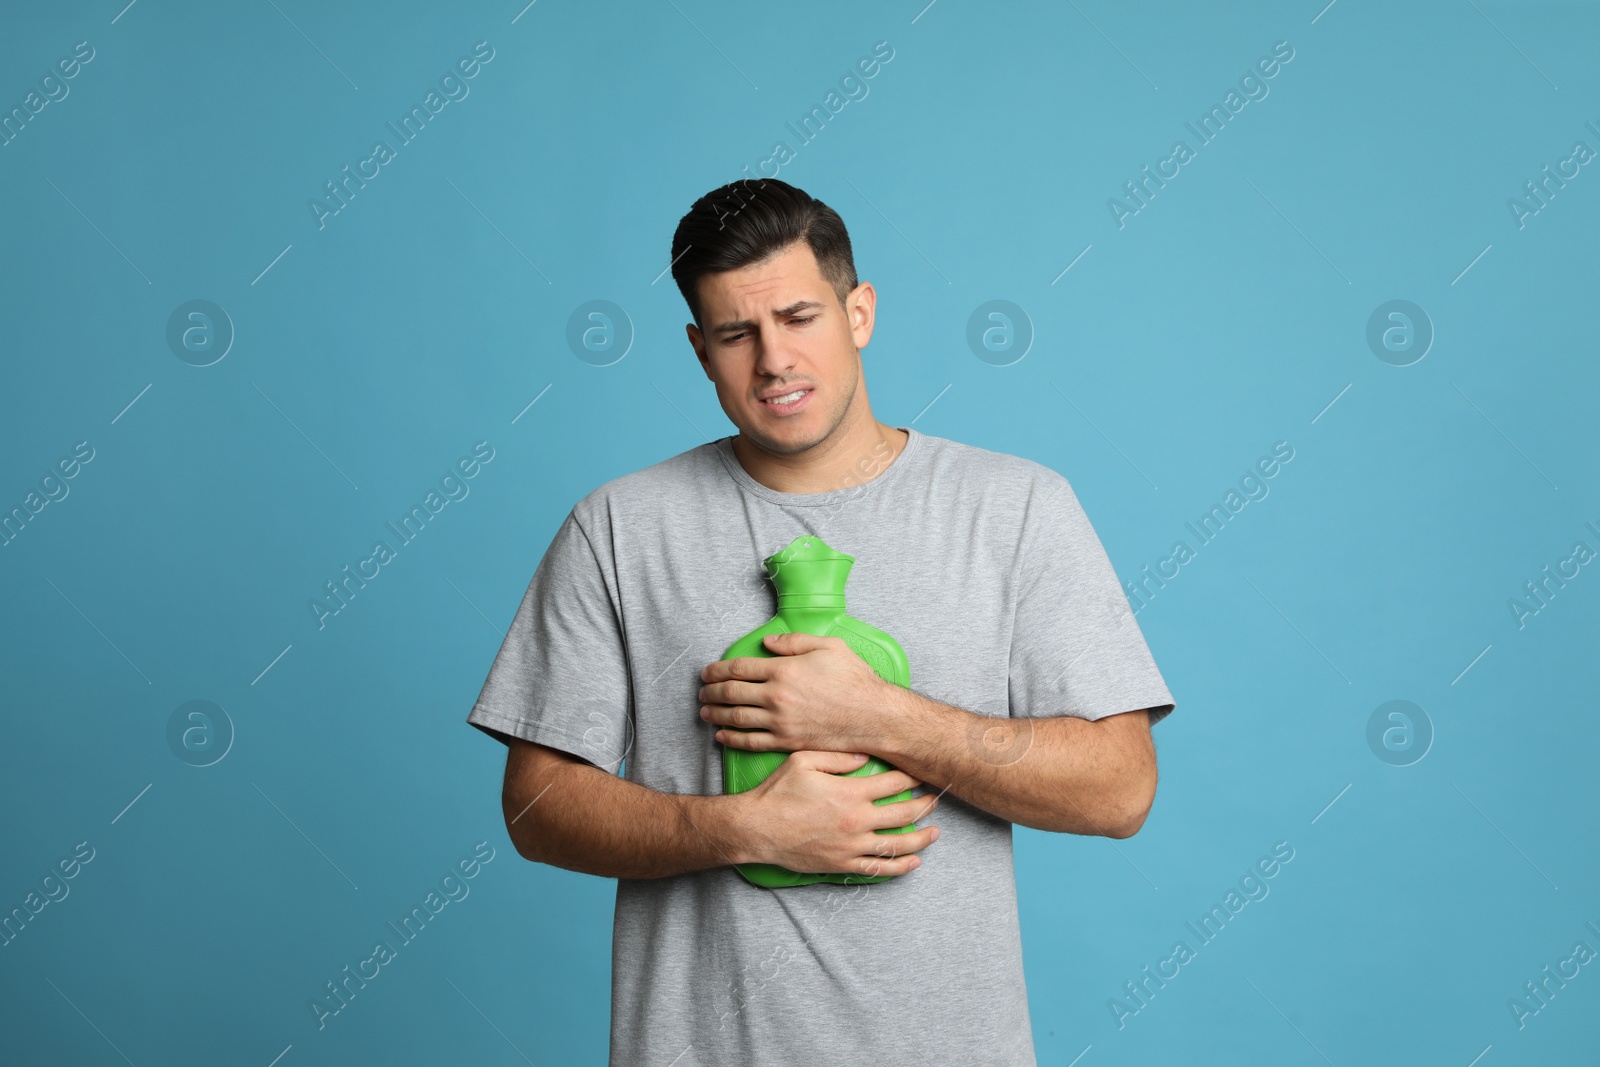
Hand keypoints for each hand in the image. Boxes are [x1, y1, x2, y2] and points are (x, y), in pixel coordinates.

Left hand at [699, 632, 890, 753]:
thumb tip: (769, 642)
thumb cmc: (855, 680)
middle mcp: (777, 696)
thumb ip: (795, 641)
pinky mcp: (786, 742)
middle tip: (702, 691)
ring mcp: (780, 722)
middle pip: (731, 693)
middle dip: (711, 691)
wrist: (873, 717)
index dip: (717, 670)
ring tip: (704, 711)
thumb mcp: (829, 647)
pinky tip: (722, 735)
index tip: (707, 672)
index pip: (739, 668)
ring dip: (715, 714)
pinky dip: (732, 738)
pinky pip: (751, 741)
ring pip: (736, 718)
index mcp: (784, 670)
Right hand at [735, 750, 940, 877]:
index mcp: (850, 792)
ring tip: (935, 832)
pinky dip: (900, 866)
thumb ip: (838, 756)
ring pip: (898, 844)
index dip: (911, 777)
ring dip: (922, 838)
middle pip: (904, 813)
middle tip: (935, 799)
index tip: (920, 773)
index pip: (893, 783)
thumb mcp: (804, 760)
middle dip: (925, 805)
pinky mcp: (843, 864)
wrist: (757, 829)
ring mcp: (852, 846)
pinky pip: (879, 868)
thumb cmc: (778, 792)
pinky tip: (914, 862)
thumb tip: (865, 755)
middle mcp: (857, 820)